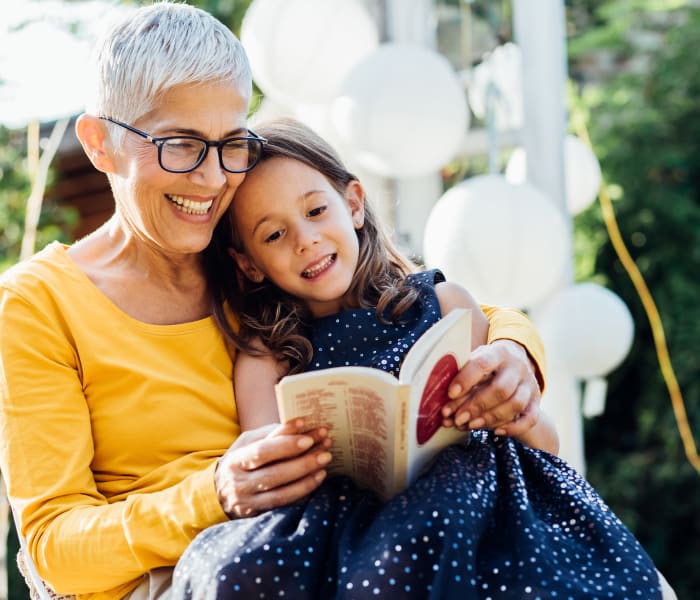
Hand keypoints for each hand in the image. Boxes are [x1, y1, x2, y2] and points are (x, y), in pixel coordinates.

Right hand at [215, 419, 331, 518]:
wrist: (219, 493)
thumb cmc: (240, 460)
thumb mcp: (247, 442)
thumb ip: (269, 434)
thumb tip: (299, 426)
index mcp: (235, 461)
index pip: (262, 452)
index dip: (286, 445)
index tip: (308, 437)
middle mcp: (240, 484)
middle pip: (275, 474)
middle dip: (303, 462)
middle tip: (325, 451)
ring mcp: (250, 503)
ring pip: (282, 494)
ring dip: (307, 479)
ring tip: (324, 466)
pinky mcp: (259, 515)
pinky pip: (285, 506)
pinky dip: (302, 493)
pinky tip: (316, 481)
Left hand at [441, 339, 541, 437]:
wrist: (514, 362)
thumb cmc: (486, 365)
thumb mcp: (475, 361)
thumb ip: (461, 379)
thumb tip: (444, 404)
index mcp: (498, 352)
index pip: (483, 363)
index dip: (466, 379)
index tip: (450, 393)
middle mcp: (517, 367)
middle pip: (501, 389)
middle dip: (476, 405)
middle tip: (458, 417)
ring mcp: (530, 384)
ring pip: (515, 404)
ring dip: (491, 418)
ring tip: (471, 425)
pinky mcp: (536, 401)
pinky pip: (530, 418)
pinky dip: (513, 428)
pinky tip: (496, 432)